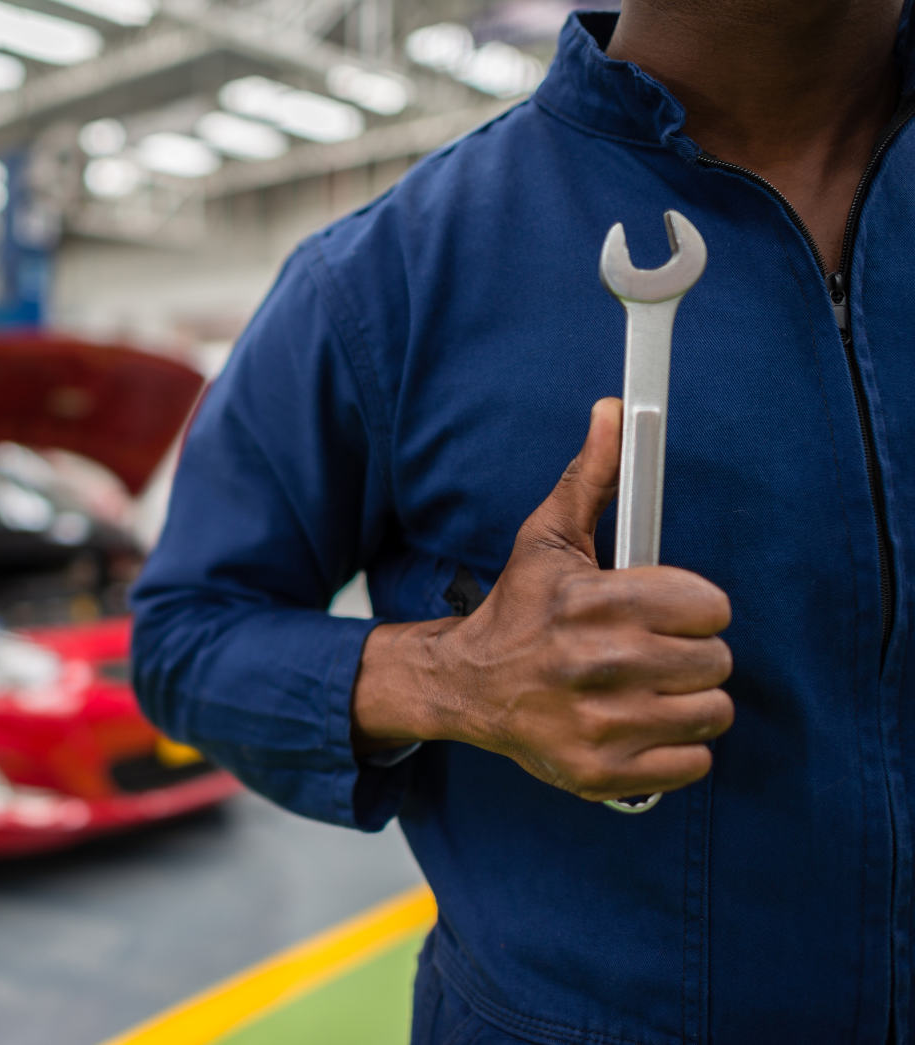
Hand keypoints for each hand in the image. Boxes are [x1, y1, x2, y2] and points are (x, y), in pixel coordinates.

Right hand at [352, 398, 733, 802]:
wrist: (468, 687)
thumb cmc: (520, 609)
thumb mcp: (548, 537)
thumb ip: (591, 475)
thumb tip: (614, 411)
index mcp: (595, 602)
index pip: (710, 607)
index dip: (695, 607)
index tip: (669, 612)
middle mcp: (598, 666)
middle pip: (717, 662)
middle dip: (692, 654)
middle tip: (654, 651)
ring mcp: (600, 726)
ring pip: (712, 713)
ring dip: (689, 701)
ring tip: (650, 688)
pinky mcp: (601, 773)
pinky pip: (693, 765)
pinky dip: (677, 749)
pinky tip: (641, 725)